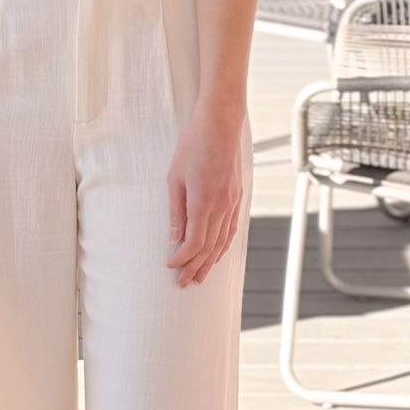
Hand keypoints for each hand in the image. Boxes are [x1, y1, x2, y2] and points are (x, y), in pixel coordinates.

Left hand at [166, 101, 244, 287]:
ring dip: (211, 262)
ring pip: (223, 242)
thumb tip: (174, 239)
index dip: (182, 259)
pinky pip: (232, 229)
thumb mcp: (175, 179)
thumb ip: (176, 212)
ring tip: (201, 277)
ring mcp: (233, 203)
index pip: (194, 242)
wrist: (220, 125)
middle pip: (209, 247)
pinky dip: (224, 246)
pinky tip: (218, 254)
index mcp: (203, 202)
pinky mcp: (238, 197)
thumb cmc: (193, 147)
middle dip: (195, 268)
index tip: (171, 267)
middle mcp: (222, 206)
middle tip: (184, 284)